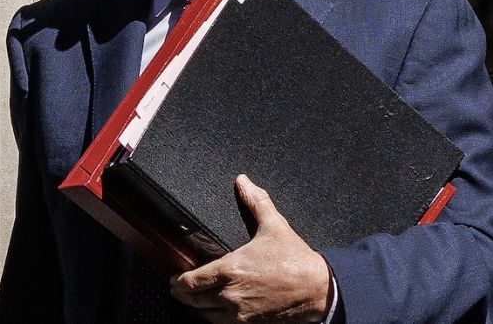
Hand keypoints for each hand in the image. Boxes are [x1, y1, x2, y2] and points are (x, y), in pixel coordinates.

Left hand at [168, 175, 333, 323]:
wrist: (318, 290)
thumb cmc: (295, 260)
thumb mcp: (274, 225)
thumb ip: (255, 202)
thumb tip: (243, 181)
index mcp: (230, 270)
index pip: (191, 281)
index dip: (178, 281)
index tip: (174, 279)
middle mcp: (229, 295)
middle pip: (193, 301)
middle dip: (183, 295)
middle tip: (178, 290)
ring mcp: (239, 313)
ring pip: (205, 316)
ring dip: (197, 309)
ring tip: (194, 302)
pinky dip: (215, 319)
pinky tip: (214, 313)